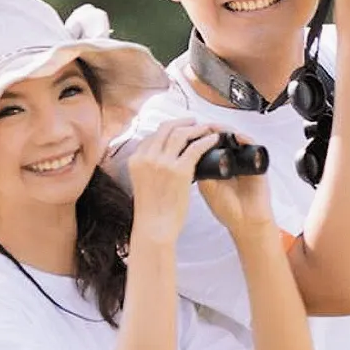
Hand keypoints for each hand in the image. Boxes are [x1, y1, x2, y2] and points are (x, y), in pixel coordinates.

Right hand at [126, 119, 219, 243]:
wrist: (155, 227)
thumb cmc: (151, 211)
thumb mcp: (142, 184)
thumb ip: (148, 170)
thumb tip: (160, 163)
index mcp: (136, 160)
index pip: (152, 136)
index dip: (167, 129)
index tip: (178, 129)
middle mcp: (147, 157)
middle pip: (165, 128)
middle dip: (181, 122)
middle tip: (194, 122)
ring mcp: (163, 163)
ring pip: (180, 133)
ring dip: (195, 128)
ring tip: (206, 128)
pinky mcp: (179, 170)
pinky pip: (195, 147)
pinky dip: (206, 140)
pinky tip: (214, 139)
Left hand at [198, 133, 275, 238]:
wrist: (246, 222)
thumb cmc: (227, 209)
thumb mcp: (206, 187)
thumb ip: (199, 170)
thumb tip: (186, 152)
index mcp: (218, 165)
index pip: (209, 143)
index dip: (199, 135)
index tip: (189, 131)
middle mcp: (231, 160)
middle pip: (222, 137)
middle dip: (211, 129)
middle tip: (202, 126)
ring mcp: (244, 160)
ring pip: (236, 138)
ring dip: (226, 131)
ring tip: (216, 129)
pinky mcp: (258, 163)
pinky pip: (253, 146)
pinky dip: (245, 139)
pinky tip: (237, 136)